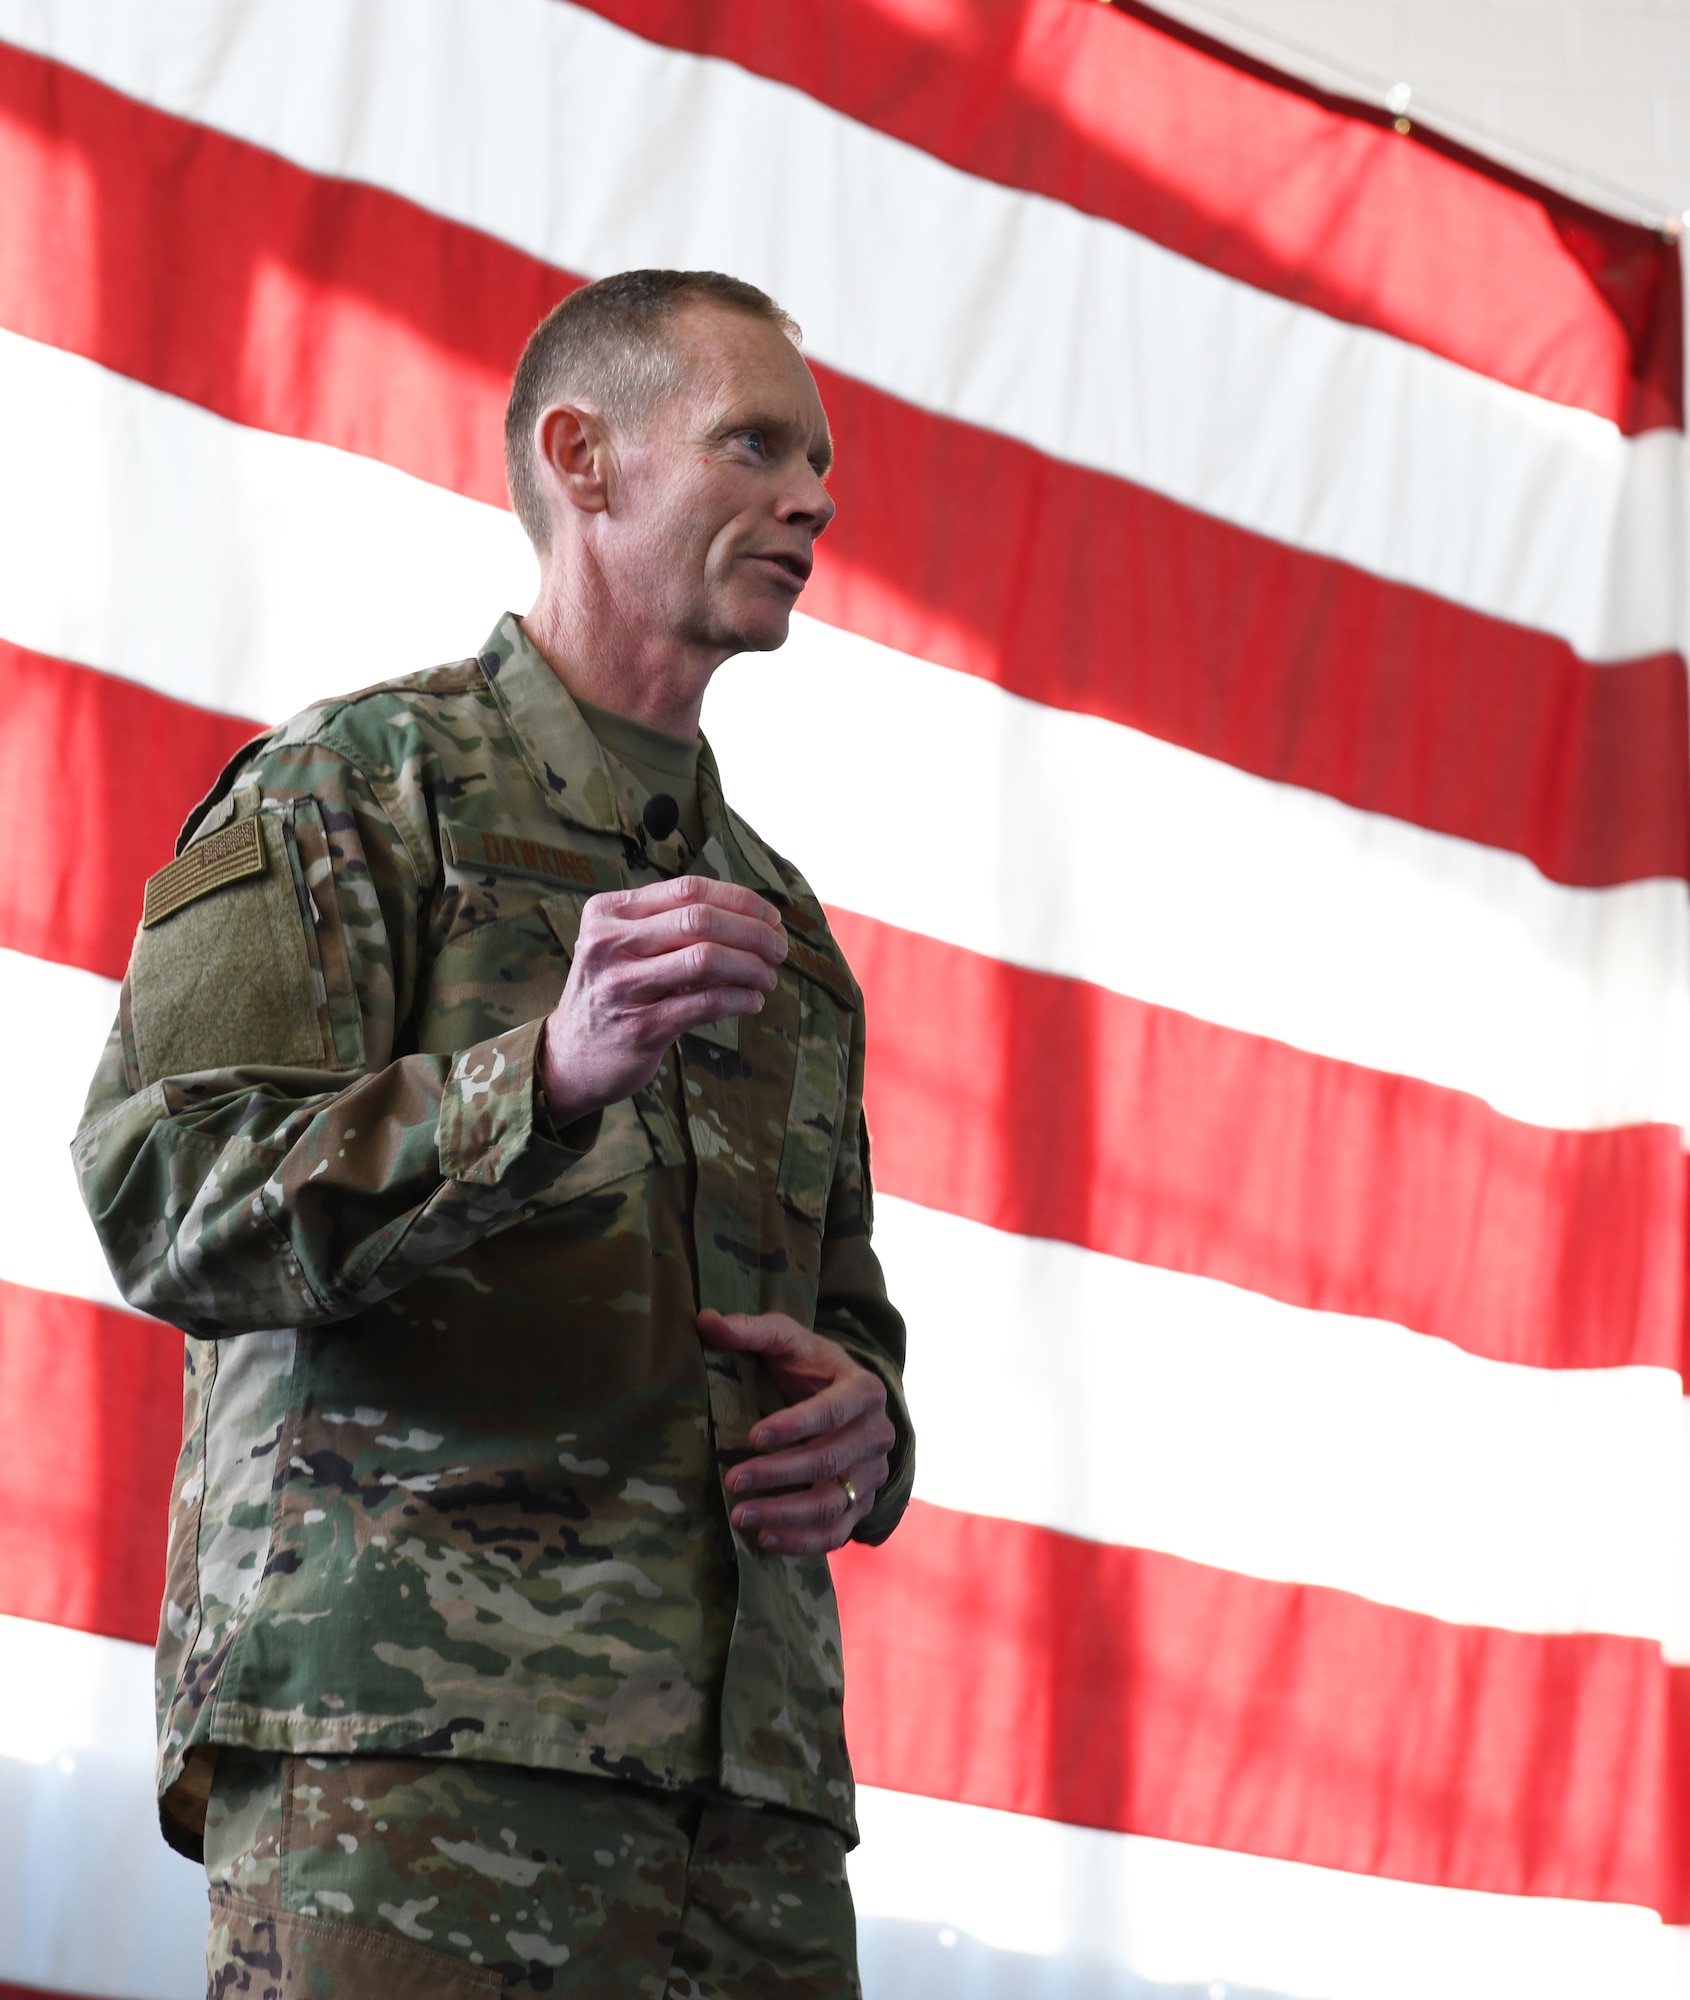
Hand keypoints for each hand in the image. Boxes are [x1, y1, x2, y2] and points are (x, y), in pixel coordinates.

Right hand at [540, 877, 785, 1126]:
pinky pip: (705, 1004)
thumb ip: (670, 924)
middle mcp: (611, 943)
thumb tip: (753, 917)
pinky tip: (752, 1001)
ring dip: (751, 966)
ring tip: (768, 977)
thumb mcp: (624, 945)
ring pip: (706, 959)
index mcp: (610, 912)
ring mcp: (623, 986)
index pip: (688, 889)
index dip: (740, 900)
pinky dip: (739, 999)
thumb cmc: (611, 993)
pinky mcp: (641, 1027)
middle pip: (700, 919)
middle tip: (779, 949)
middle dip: (753, 932)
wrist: (569, 1057)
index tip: (771, 917)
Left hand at [697, 1309, 894, 1552]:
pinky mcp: (863, 1504)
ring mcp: (872, 1474)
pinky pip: (838, 1532)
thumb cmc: (808, 1366)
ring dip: (785, 1514)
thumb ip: (751, 1330)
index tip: (752, 1436)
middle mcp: (877, 1434)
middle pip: (829, 1462)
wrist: (844, 1400)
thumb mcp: (786, 1340)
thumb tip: (706, 1321)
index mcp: (864, 1389)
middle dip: (779, 1474)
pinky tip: (765, 1541)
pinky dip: (803, 1542)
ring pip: (833, 1503)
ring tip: (740, 1516)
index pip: (833, 1412)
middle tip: (732, 1480)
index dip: (794, 1426)